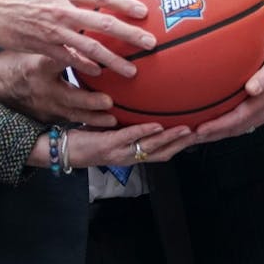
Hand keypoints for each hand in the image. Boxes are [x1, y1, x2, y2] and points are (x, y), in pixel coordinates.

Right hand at [0, 0, 153, 78]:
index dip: (125, 4)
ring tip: (132, 70)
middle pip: (103, 23)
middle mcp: (62, 10)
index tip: (144, 12)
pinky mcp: (42, 47)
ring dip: (114, 60)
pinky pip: (69, 60)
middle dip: (130, 35)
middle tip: (150, 43)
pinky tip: (99, 74)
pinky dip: (86, 67)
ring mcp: (53, 30)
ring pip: (90, 47)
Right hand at [0, 51, 116, 126]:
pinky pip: (69, 120)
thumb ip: (57, 41)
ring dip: (93, 117)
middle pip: (68, 97)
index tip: (99, 64)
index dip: (80, 62)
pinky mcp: (47, 116)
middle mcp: (41, 88)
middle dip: (89, 101)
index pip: (60, 61)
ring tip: (112, 119)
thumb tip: (85, 24)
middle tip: (109, 101)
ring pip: (71, 114)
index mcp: (38, 66)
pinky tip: (105, 123)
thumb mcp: (32, 45)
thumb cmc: (19, 59)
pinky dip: (87, 122)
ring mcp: (44, 105)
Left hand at [29, 122, 196, 169]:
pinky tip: (155, 124)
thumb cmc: (86, 138)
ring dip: (169, 138)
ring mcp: (119, 153)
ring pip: (150, 146)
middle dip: (182, 143)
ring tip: (186, 128)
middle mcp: (129, 157)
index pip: (161, 152)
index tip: (196, 134)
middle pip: (162, 152)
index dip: (180, 145)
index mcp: (131, 154)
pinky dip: (143, 131)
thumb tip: (140, 106)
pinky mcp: (107, 146)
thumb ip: (126, 123)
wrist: (62, 150)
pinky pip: (129, 138)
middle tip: (201, 132)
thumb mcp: (111, 131)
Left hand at [193, 37, 263, 141]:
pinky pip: (244, 120)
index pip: (235, 120)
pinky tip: (218, 120)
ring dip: (217, 132)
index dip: (216, 127)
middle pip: (233, 129)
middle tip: (187, 139)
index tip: (197, 131)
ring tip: (197, 135)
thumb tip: (251, 89)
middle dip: (210, 135)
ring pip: (238, 126)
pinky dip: (228, 124)